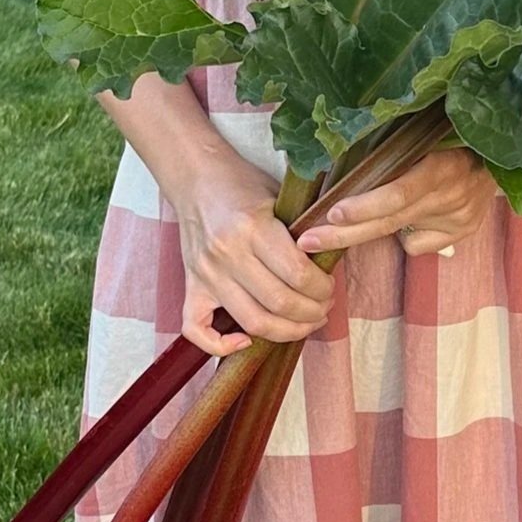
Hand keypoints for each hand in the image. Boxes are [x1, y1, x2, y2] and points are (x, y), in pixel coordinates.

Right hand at [173, 148, 335, 355]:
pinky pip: (196, 329)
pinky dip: (220, 345)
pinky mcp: (190, 285)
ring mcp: (206, 273)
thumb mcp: (279, 198)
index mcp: (252, 227)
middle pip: (279, 303)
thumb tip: (330, 264)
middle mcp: (227, 253)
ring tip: (304, 322)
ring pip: (251, 322)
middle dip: (312, 313)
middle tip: (323, 307)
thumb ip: (301, 231)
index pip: (298, 274)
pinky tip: (245, 341)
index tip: (330, 286)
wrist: (195, 176)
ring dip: (286, 331)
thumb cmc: (242, 184)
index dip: (322, 288)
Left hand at [296, 143, 496, 262]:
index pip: (399, 194)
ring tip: (325, 236)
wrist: (499, 155)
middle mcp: (451, 195)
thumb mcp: (426, 138)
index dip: (365, 207)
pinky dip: (403, 236)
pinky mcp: (463, 233)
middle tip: (307, 241)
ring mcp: (458, 218)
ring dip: (357, 236)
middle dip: (343, 234)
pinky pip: (417, 244)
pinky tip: (410, 219)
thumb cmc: (451, 138)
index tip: (332, 213)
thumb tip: (342, 171)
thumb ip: (395, 156)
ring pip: (400, 235)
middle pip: (390, 221)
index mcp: (441, 166)